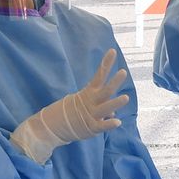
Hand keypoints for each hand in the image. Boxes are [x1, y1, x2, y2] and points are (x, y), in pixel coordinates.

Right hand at [11, 50, 127, 162]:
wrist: (53, 126)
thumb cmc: (72, 113)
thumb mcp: (85, 105)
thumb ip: (101, 106)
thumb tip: (112, 112)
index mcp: (89, 93)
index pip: (99, 76)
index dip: (106, 64)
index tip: (113, 51)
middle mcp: (91, 102)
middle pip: (105, 91)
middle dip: (114, 82)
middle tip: (123, 72)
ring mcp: (91, 114)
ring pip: (105, 108)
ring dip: (115, 103)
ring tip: (126, 97)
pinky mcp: (90, 128)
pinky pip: (101, 126)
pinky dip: (108, 124)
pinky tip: (117, 122)